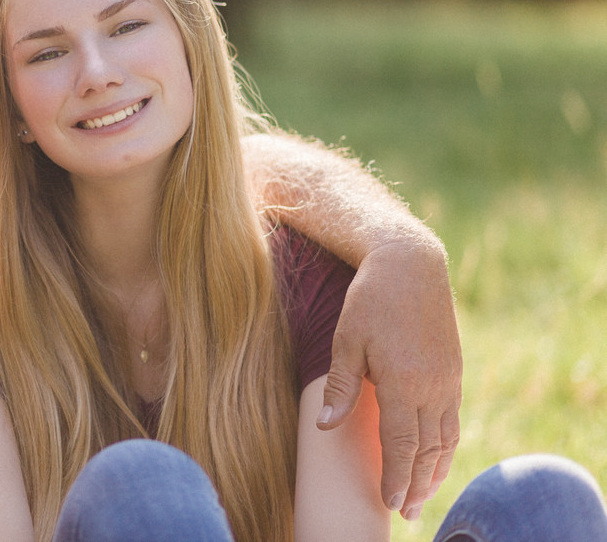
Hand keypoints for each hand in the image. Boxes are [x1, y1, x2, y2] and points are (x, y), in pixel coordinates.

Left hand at [317, 240, 461, 521]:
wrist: (411, 265)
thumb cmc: (370, 300)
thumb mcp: (346, 340)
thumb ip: (340, 387)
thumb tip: (326, 428)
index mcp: (403, 382)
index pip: (402, 445)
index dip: (398, 477)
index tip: (391, 503)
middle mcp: (433, 386)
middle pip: (429, 450)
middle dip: (418, 485)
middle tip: (409, 514)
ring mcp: (448, 379)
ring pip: (447, 438)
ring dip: (436, 471)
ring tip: (424, 495)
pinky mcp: (454, 371)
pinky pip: (453, 419)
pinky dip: (446, 445)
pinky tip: (437, 457)